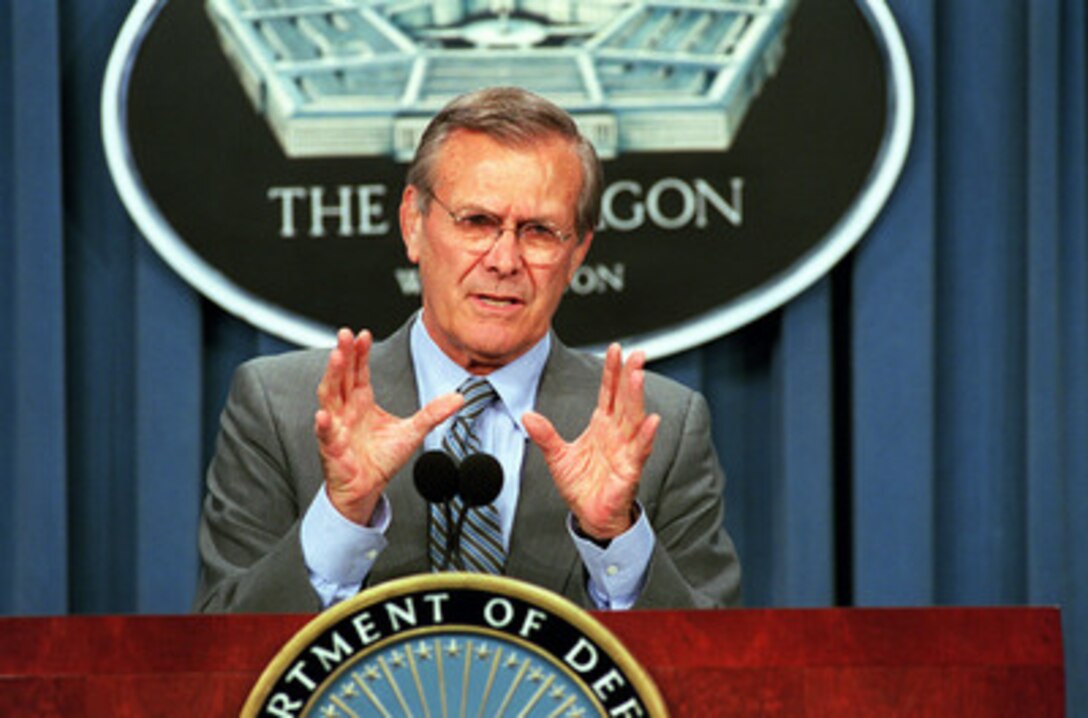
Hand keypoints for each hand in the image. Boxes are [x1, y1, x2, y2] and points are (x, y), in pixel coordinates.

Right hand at [314, 328, 462, 524]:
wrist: (367, 489)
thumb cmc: (381, 458)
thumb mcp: (413, 432)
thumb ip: (433, 413)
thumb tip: (458, 397)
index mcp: (362, 401)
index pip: (359, 371)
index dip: (360, 353)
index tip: (364, 335)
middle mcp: (346, 409)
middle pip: (342, 376)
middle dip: (343, 354)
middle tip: (345, 334)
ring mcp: (337, 427)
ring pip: (330, 396)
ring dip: (331, 377)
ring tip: (336, 358)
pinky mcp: (332, 448)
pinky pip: (326, 434)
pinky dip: (324, 424)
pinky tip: (324, 414)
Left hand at [522, 343, 659, 540]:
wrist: (591, 516)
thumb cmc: (582, 485)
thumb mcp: (558, 457)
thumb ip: (546, 435)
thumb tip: (527, 416)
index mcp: (602, 425)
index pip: (609, 392)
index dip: (612, 371)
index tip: (615, 349)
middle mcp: (617, 433)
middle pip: (626, 399)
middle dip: (630, 376)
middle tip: (636, 354)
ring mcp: (625, 450)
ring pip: (634, 419)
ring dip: (637, 397)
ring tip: (638, 377)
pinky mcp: (629, 470)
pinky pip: (639, 451)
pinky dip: (646, 436)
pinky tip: (651, 420)